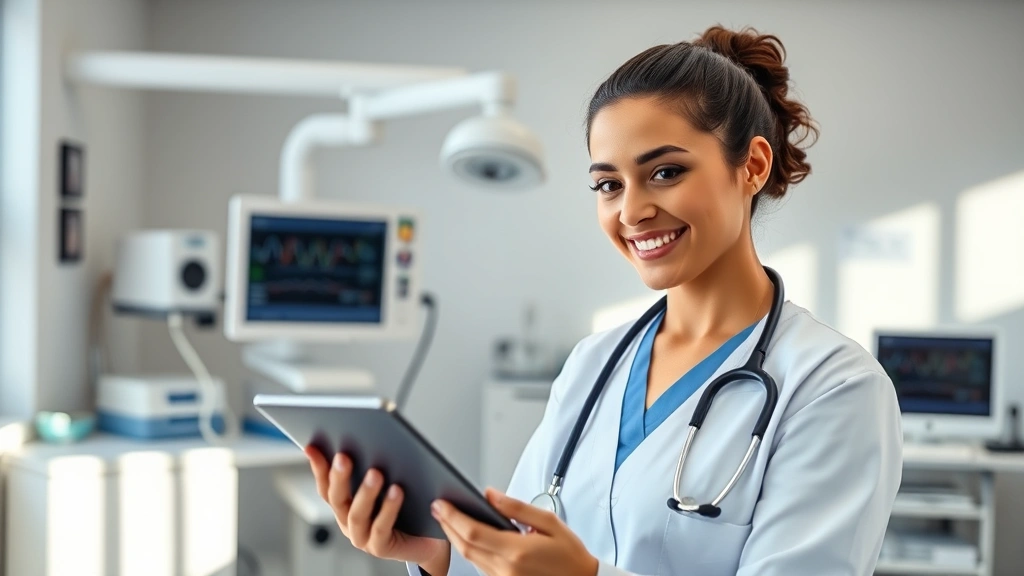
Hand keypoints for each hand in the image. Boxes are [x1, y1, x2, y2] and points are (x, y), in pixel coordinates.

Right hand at [305, 446, 449, 571]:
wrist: (428, 537)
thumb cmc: (406, 507)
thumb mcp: (387, 483)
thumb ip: (372, 467)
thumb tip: (366, 438)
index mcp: (345, 505)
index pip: (326, 485)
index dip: (318, 467)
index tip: (312, 446)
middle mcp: (348, 522)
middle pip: (337, 498)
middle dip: (339, 477)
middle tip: (344, 456)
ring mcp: (362, 537)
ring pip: (357, 514)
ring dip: (365, 492)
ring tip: (376, 472)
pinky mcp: (380, 547)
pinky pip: (381, 528)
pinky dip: (388, 509)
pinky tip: (397, 491)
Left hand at [431, 488, 598, 575]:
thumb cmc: (570, 555)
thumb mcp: (548, 522)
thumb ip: (516, 507)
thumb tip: (490, 495)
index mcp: (517, 551)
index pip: (473, 532)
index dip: (452, 517)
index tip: (441, 504)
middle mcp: (506, 569)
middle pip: (465, 546)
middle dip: (447, 525)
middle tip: (438, 508)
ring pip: (469, 558)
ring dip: (456, 537)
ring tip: (449, 518)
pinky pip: (479, 566)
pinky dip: (470, 550)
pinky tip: (467, 537)